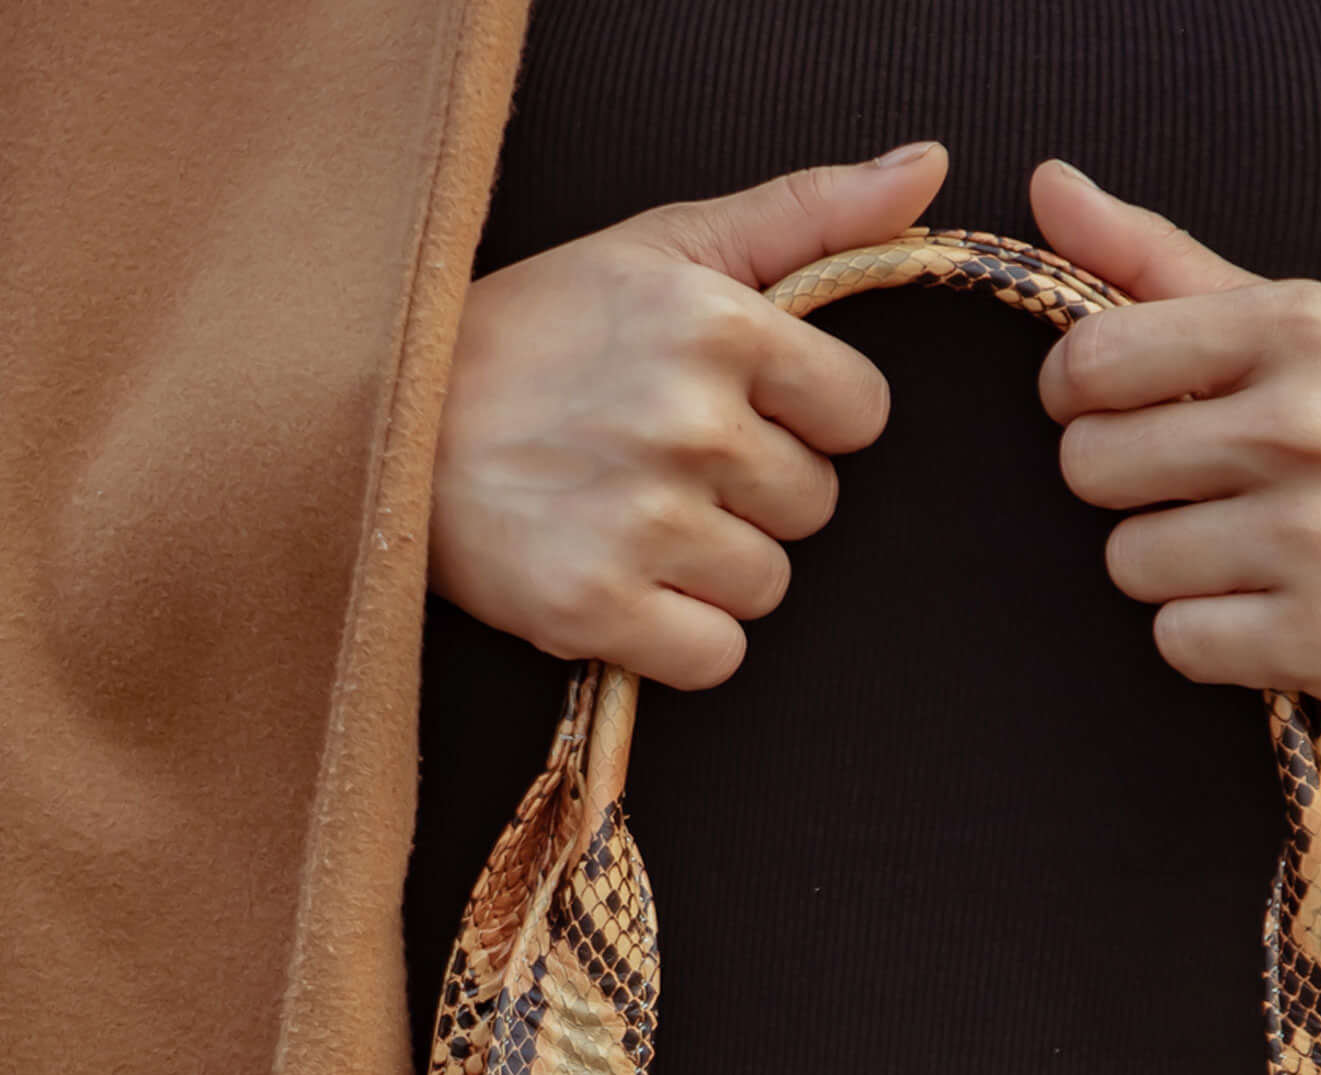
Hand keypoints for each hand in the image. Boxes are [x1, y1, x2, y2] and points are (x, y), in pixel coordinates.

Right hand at [428, 143, 950, 690]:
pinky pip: (715, 657)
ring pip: (767, 584)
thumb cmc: (540, 329)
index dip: (806, 420)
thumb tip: (929, 171)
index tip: (739, 411)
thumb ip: (810, 215)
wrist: (391, 415)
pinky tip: (627, 587)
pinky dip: (680, 640)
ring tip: (636, 520)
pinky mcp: (597, 608)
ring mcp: (644, 522)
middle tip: (665, 465)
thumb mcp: (669, 245)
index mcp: (720, 326)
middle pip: (813, 506)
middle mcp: (691, 423)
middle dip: (756, 494)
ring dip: (716, 571)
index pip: (859, 414)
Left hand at [1031, 160, 1320, 911]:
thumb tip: (1047, 186)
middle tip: (1196, 486)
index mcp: (1299, 328)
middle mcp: (1309, 426)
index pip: (1093, 360)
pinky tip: (1267, 606)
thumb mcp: (1299, 323)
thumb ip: (1160, 262)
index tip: (1114, 408)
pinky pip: (1178, 641)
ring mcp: (1318, 539)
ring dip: (1168, 566)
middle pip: (1093, 467)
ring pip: (1130, 562)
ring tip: (1245, 548)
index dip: (1077, 395)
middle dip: (1125, 484)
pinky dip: (1208, 634)